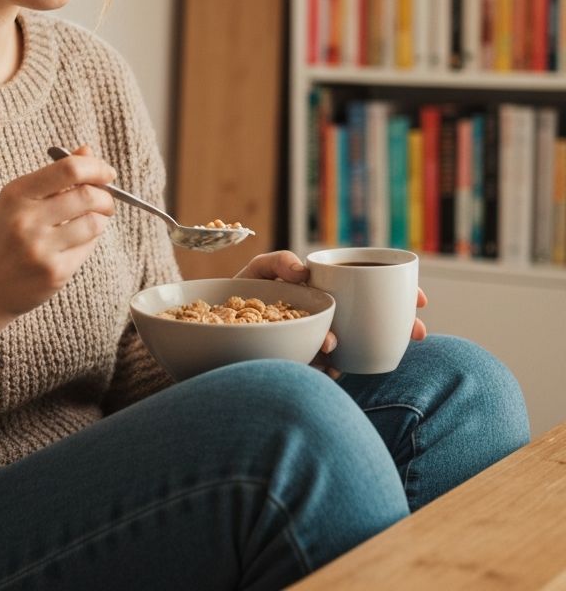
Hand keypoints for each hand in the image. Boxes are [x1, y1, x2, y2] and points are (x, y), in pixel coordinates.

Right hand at [0, 145, 115, 327]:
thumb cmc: (4, 238)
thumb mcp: (18, 201)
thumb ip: (54, 176)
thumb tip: (87, 151)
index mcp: (16, 194)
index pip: (69, 169)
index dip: (96, 168)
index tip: (107, 173)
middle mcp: (26, 219)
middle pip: (87, 195)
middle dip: (106, 197)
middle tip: (106, 201)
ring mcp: (40, 248)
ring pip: (94, 223)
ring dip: (101, 220)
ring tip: (92, 221)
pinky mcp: (54, 272)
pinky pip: (88, 248)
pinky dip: (90, 242)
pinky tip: (76, 243)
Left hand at [233, 252, 428, 379]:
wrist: (215, 329)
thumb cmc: (239, 295)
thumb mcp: (258, 272)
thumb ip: (276, 262)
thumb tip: (303, 270)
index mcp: (326, 293)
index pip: (370, 292)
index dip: (398, 296)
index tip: (420, 300)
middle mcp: (329, 319)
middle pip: (374, 322)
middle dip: (401, 326)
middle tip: (418, 331)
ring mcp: (320, 344)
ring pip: (357, 347)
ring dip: (372, 349)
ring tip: (359, 347)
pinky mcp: (305, 367)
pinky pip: (329, 372)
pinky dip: (335, 371)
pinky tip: (332, 368)